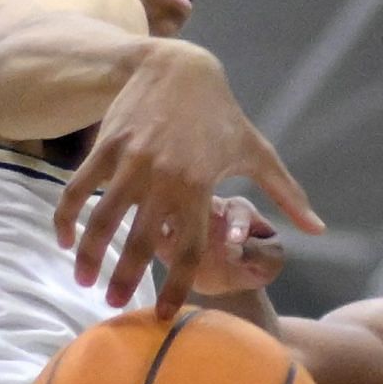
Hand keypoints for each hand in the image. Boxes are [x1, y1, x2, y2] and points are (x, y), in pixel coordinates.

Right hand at [53, 41, 321, 318]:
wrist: (178, 67)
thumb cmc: (222, 115)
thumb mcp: (257, 152)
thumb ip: (287, 194)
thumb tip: (318, 229)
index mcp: (200, 184)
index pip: (189, 247)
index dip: (177, 285)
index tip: (165, 316)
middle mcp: (164, 175)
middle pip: (141, 239)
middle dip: (126, 277)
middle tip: (115, 306)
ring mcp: (132, 160)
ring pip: (104, 217)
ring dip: (90, 253)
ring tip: (85, 281)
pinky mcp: (107, 145)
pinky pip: (78, 188)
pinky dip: (66, 216)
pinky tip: (64, 239)